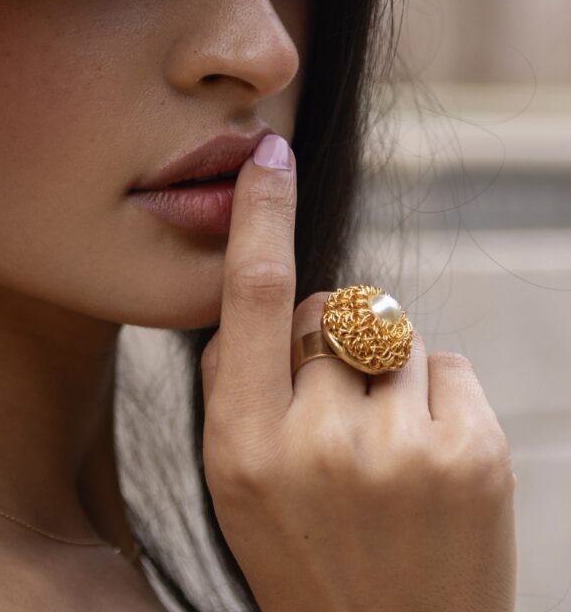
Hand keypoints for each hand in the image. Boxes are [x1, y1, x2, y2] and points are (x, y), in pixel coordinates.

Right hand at [200, 134, 516, 611]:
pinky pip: (445, 362)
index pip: (253, 297)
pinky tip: (425, 455)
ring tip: (384, 444)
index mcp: (245, 445)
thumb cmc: (303, 552)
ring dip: (383, 366)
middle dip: (331, 334)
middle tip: (334, 408)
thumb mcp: (233, 479)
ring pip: (392, 331)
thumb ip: (233, 379)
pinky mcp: (476, 455)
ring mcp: (406, 450)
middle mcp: (322, 442)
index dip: (261, 215)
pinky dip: (433, 392)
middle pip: (333, 308)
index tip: (269, 156)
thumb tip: (262, 289)